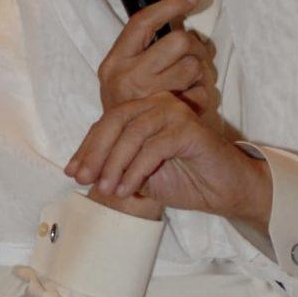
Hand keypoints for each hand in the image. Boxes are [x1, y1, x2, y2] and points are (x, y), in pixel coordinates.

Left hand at [65, 91, 271, 226]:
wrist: (225, 192)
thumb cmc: (186, 180)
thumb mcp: (140, 174)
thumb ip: (116, 165)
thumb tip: (80, 170)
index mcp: (146, 110)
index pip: (108, 122)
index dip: (87, 146)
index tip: (72, 171)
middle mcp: (159, 104)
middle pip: (116, 120)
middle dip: (96, 152)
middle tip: (83, 179)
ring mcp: (175, 113)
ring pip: (134, 132)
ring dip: (115, 163)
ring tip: (108, 190)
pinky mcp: (189, 128)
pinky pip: (155, 146)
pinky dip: (136, 169)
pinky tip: (128, 189)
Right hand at [98, 0, 217, 117]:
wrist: (119, 160)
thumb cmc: (130, 110)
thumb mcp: (124, 77)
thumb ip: (143, 51)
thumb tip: (178, 15)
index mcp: (114, 62)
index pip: (142, 22)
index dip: (169, 5)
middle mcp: (126, 76)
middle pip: (179, 40)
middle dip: (195, 46)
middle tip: (195, 57)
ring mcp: (147, 96)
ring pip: (194, 65)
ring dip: (200, 72)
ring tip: (190, 84)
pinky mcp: (168, 114)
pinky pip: (202, 92)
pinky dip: (204, 95)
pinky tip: (192, 103)